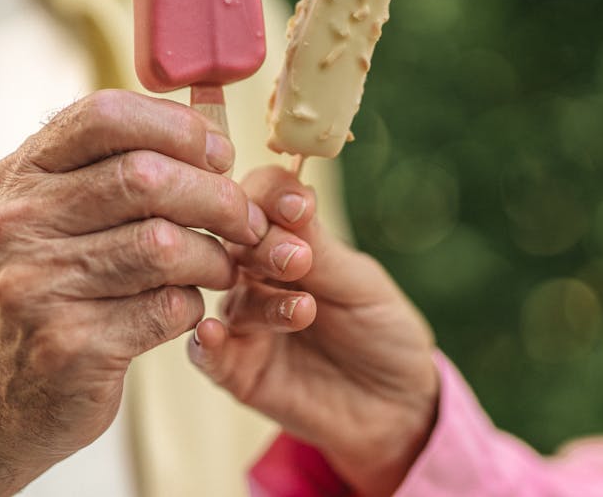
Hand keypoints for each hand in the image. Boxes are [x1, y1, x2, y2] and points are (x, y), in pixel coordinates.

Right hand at [0, 90, 259, 495]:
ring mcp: (37, 286)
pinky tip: (187, 308)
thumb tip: (209, 125)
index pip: (105, 115)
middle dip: (218, 196)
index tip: (219, 155)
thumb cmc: (45, 290)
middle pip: (147, 177)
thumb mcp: (50, 214)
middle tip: (247, 220)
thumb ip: (111, 167)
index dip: (179, 127)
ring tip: (224, 268)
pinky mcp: (69, 346)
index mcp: (20, 176)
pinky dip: (194, 305)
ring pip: (165, 244)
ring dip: (214, 257)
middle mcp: (18, 224)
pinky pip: (168, 307)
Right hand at [189, 166, 438, 496]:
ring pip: (229, 298)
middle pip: (236, 244)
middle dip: (263, 246)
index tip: (298, 208)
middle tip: (298, 260)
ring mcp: (244, 323)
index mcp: (287, 241)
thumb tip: (292, 196)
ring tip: (303, 310)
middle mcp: (255, 276)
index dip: (273, 197)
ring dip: (261, 301)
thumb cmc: (382, 332)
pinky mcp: (237, 371)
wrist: (397, 406)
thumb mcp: (361, 285)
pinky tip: (212, 333)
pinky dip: (205, 342)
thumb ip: (321, 248)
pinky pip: (207, 354)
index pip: (261, 200)